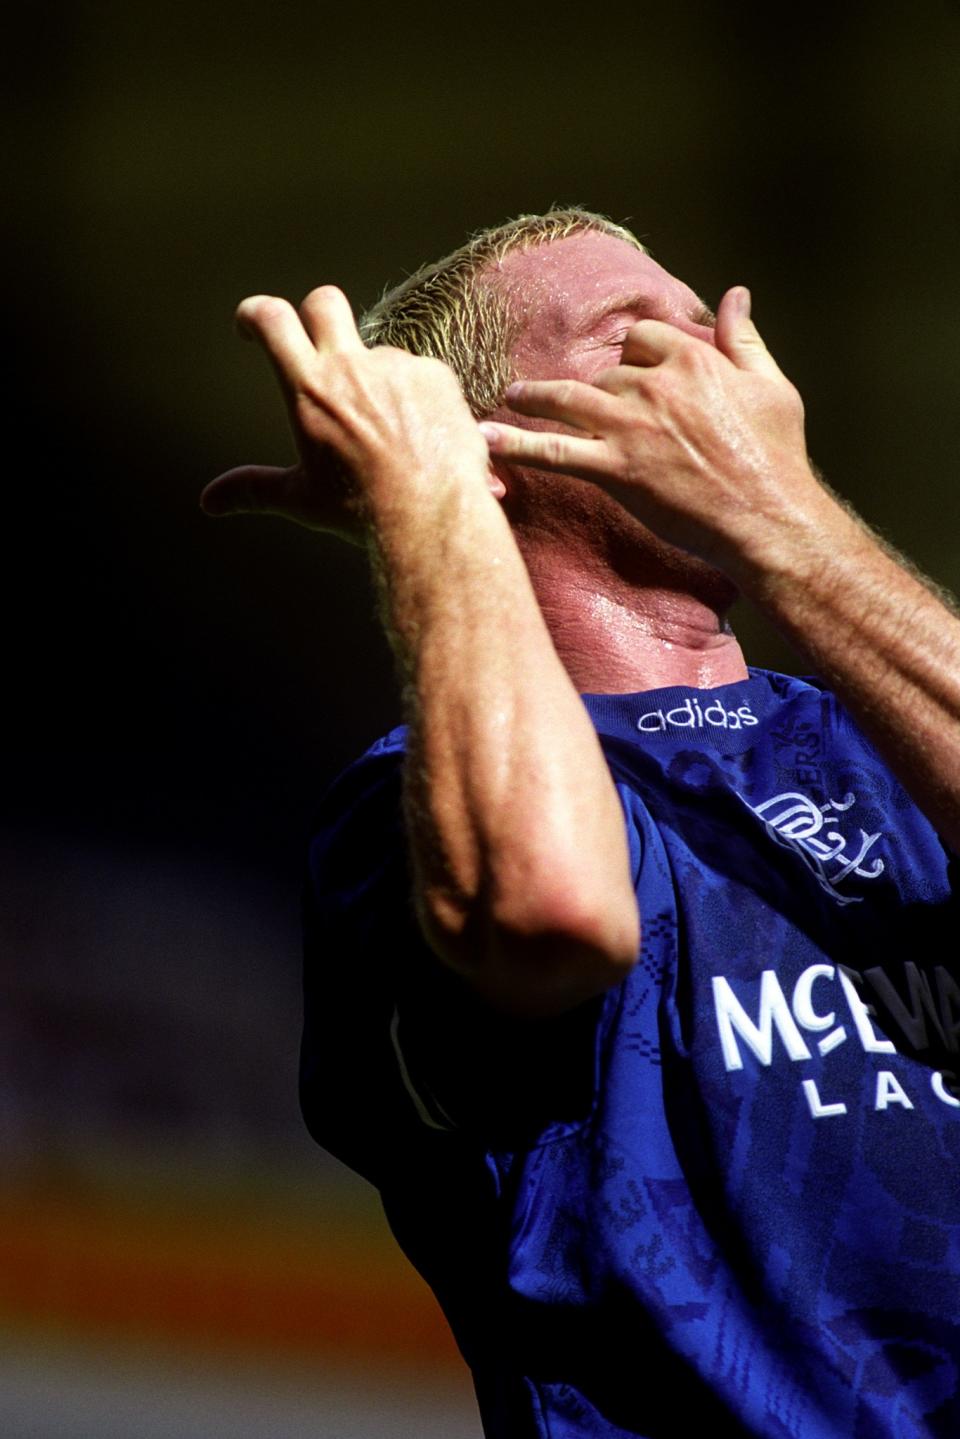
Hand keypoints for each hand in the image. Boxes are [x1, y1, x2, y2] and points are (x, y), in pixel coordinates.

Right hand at [201, 286, 494, 542]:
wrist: (433, 518)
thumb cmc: (363, 511)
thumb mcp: (302, 499)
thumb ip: (253, 490)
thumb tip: (209, 502)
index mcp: (309, 390)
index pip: (272, 320)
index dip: (256, 313)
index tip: (252, 324)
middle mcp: (351, 367)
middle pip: (324, 303)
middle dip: (315, 314)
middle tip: (317, 345)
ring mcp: (397, 367)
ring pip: (378, 354)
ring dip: (375, 381)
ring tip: (389, 435)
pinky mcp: (437, 375)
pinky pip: (420, 374)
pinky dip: (417, 398)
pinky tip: (423, 437)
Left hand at [480, 287, 824, 574]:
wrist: (767, 516)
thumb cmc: (775, 455)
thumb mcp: (771, 385)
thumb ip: (743, 339)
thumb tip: (736, 295)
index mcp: (692, 359)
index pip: (641, 338)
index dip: (634, 355)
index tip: (629, 370)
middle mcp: (654, 384)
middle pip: (606, 373)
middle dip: (597, 391)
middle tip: (592, 413)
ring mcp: (630, 426)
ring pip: (567, 399)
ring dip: (534, 398)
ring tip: (512, 398)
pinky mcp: (614, 467)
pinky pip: (554, 452)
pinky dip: (516, 445)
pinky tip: (486, 440)